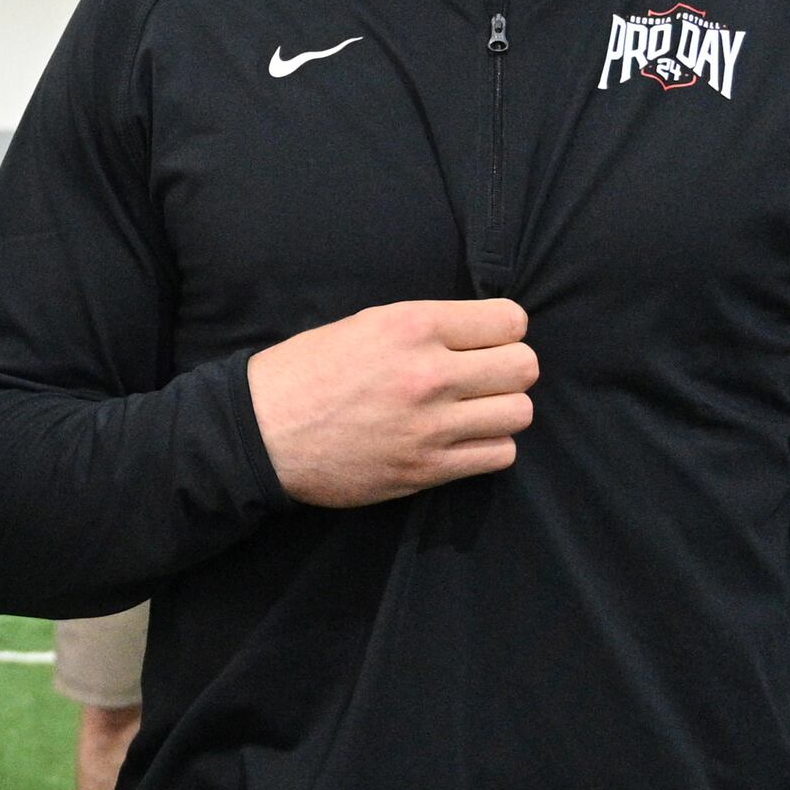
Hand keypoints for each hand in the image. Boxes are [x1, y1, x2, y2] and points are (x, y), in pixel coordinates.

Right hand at [246, 299, 535, 507]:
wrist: (264, 432)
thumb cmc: (309, 371)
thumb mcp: (366, 323)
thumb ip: (427, 327)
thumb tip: (481, 333)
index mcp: (413, 326)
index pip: (510, 321)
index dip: (504, 330)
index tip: (488, 341)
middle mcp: (429, 373)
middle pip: (525, 367)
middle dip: (510, 369)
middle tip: (485, 377)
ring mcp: (431, 426)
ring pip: (520, 413)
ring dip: (503, 410)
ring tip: (475, 410)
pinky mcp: (427, 469)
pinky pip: (499, 455)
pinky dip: (490, 446)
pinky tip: (464, 439)